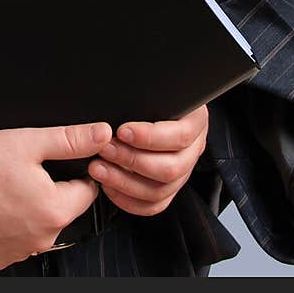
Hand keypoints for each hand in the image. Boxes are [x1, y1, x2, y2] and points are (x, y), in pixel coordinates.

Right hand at [0, 122, 112, 270]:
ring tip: (1, 186)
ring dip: (27, 209)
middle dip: (48, 190)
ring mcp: (17, 253)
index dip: (74, 171)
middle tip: (20, 169)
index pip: (85, 191)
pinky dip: (6, 225)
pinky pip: (12, 240)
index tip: (55, 162)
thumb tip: (102, 134)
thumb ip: (70, 139)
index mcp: (54, 210)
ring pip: (35, 226)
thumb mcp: (28, 141)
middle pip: (59, 210)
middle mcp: (40, 239)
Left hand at [87, 104, 208, 216]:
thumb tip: (120, 101)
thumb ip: (143, 95)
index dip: (150, 137)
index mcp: (195, 121)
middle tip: (105, 149)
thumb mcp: (153, 88)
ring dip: (125, 182)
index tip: (122, 131)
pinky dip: (129, 200)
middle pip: (171, 168)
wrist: (156, 103)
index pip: (180, 136)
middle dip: (132, 160)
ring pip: (161, 190)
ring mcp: (182, 171)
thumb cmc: (151, 93)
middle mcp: (192, 149)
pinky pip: (153, 204)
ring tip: (99, 168)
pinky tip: (109, 187)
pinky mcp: (168, 188)